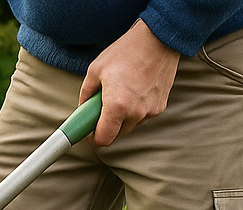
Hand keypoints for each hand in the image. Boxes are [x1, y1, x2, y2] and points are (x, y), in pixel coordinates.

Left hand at [81, 19, 179, 146]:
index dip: (95, 138)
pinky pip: (143, 116)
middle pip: (116, 134)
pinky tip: (136, 89)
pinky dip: (137, 108)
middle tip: (105, 106)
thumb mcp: (96, 69)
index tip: (91, 132)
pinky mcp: (160, 106)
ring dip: (123, 116)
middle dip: (108, 124)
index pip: (103, 139)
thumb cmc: (127, 50)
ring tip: (122, 92)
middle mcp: (135, 113)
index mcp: (117, 106)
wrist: (159, 37)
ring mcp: (149, 111)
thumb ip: (86, 94)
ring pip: (130, 125)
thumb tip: (82, 109)